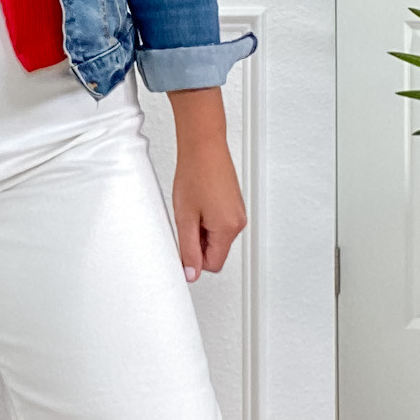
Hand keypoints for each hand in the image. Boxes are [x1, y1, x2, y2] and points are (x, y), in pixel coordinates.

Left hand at [167, 87, 245, 281]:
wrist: (203, 145)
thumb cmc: (195, 173)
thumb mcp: (184, 217)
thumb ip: (188, 250)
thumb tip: (191, 273)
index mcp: (228, 228)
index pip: (213, 264)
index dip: (194, 259)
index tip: (182, 244)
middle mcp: (238, 222)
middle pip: (215, 252)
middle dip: (197, 243)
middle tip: (185, 221)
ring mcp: (238, 213)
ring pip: (216, 238)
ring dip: (201, 230)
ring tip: (191, 208)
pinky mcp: (234, 205)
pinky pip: (220, 224)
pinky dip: (206, 219)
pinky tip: (197, 203)